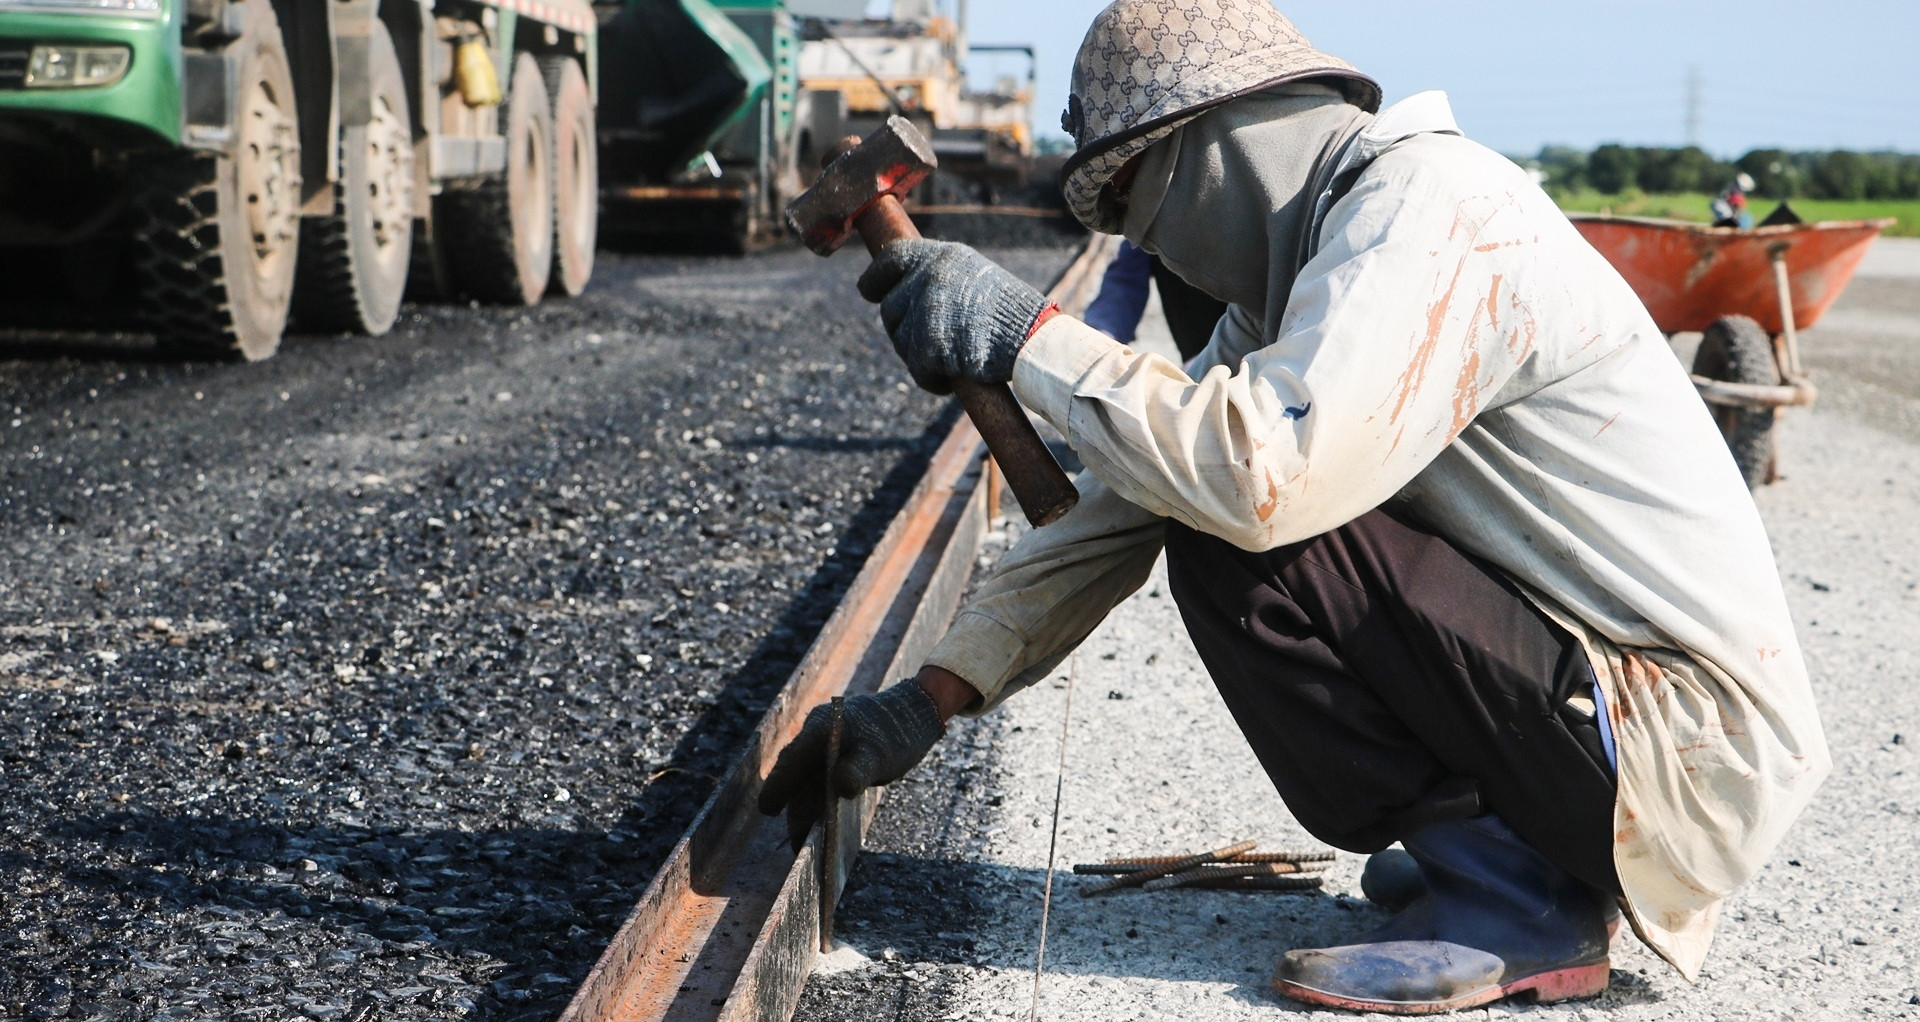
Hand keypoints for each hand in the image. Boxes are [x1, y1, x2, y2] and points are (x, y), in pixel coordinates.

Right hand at [757, 678, 947, 850]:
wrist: (912, 714)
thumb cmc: (896, 733)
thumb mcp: (880, 755)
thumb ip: (859, 769)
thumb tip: (841, 785)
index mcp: (821, 728)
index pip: (793, 760)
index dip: (778, 786)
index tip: (767, 810)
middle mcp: (815, 734)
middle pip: (795, 775)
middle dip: (795, 808)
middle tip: (798, 843)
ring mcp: (821, 744)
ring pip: (805, 779)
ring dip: (805, 807)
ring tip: (807, 840)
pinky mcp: (831, 754)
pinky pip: (817, 778)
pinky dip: (817, 799)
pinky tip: (822, 822)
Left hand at [857, 239, 1055, 394]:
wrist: (1036, 340)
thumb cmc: (1016, 316)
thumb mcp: (977, 279)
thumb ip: (941, 281)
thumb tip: (906, 295)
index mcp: (942, 256)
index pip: (891, 258)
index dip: (876, 278)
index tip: (868, 290)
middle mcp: (929, 277)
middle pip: (891, 309)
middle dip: (904, 331)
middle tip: (932, 346)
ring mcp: (927, 310)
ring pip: (902, 342)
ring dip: (920, 357)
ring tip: (954, 360)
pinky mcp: (930, 345)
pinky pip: (918, 370)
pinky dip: (933, 380)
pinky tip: (952, 379)